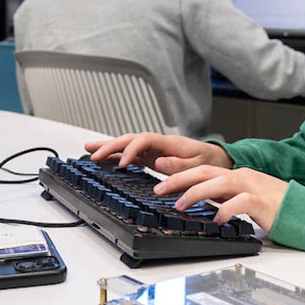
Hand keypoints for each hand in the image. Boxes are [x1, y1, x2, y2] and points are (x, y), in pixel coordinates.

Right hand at [86, 132, 232, 174]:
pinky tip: (103, 158)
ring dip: (108, 147)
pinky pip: (130, 154)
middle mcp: (158, 143)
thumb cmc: (208, 160)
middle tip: (94, 154)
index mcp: (168, 142)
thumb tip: (159, 162)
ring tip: (89, 149)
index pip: (143, 140)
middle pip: (129, 139)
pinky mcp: (151, 156)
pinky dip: (116, 155)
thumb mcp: (197, 164)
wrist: (216, 159)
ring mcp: (153, 149)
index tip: (122, 164)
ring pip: (127, 144)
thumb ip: (179, 164)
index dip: (130, 150)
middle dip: (111, 145)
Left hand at [155, 166, 287, 231]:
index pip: (204, 170)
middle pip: (207, 171)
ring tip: (180, 204)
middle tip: (160, 189)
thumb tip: (203, 203)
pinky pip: (241, 202)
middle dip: (180, 179)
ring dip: (197, 192)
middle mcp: (244, 177)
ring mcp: (254, 188)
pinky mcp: (264, 203)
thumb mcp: (245, 198)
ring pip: (221, 182)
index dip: (181, 176)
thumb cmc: (276, 208)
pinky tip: (216, 219)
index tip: (162, 184)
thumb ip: (226, 197)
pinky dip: (226, 210)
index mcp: (238, 176)